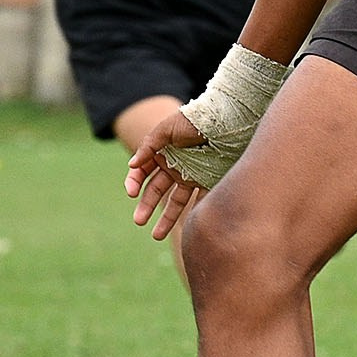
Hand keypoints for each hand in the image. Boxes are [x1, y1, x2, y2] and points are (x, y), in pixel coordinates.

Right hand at [124, 108, 207, 240]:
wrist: (225, 120)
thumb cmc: (193, 121)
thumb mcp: (166, 129)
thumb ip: (148, 146)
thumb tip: (132, 165)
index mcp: (161, 154)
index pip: (142, 172)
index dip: (133, 182)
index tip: (131, 193)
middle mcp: (174, 167)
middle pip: (155, 190)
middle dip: (146, 206)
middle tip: (138, 221)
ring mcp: (191, 176)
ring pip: (175, 202)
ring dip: (165, 219)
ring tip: (156, 236)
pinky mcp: (208, 182)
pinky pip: (199, 202)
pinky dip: (192, 215)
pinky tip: (187, 229)